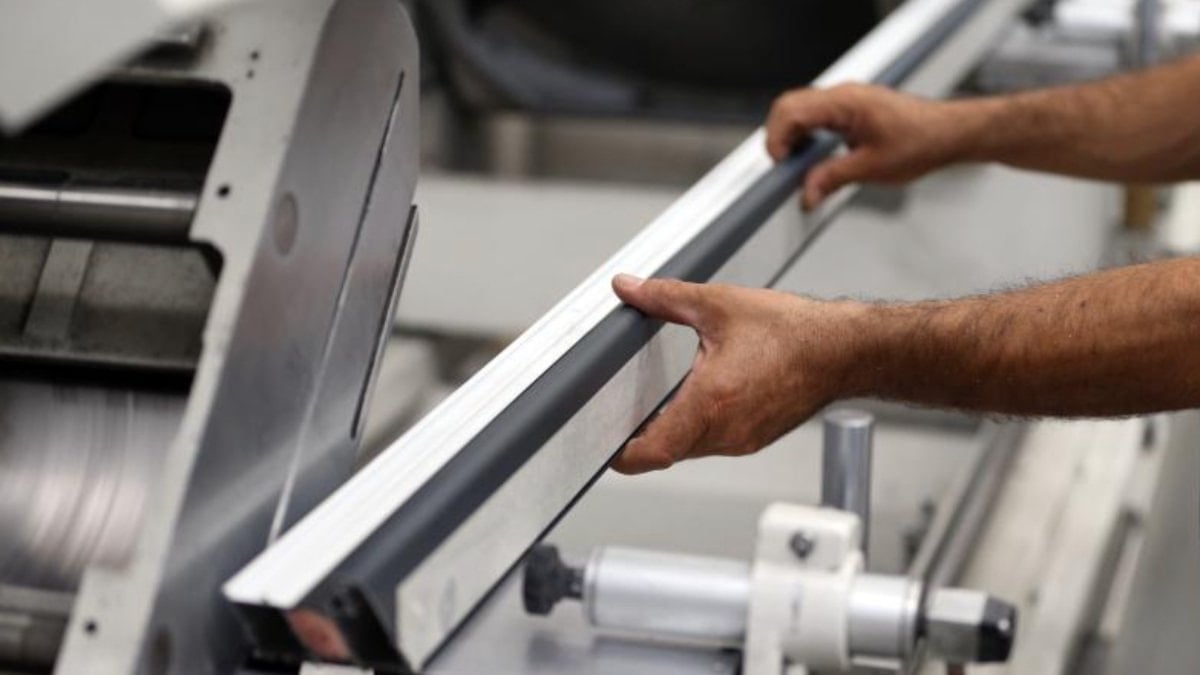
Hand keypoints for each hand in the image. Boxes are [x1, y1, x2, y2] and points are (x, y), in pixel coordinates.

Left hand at [609, 274, 864, 473]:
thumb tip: (630, 288)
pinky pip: (714, 442)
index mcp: (712, 401)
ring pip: (690, 449)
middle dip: (642, 437)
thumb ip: (665, 297)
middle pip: (667, 451)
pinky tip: (701, 399)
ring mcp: (743, 439)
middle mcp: (727, 430)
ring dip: (672, 431)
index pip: (653, 451)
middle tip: (622, 415)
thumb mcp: (718, 304)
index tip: (605, 445)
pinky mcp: (755, 439)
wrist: (843, 350)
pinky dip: (698, 427)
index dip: (622, 455)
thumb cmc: (794, 331)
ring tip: (659, 402)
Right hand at [765, 84, 970, 208]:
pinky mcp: (850, 109)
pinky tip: (814, 158)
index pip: (790, 111)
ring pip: (799, 111)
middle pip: (788, 107)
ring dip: (793, 138)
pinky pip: (815, 116)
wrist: (949, 134)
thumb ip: (832, 178)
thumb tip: (808, 192)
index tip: (781, 166)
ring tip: (800, 167)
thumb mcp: (872, 168)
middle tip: (786, 169)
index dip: (776, 140)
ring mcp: (846, 100)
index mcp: (845, 102)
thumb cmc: (923, 141)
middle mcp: (842, 95)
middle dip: (779, 138)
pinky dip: (807, 136)